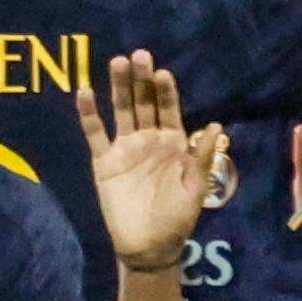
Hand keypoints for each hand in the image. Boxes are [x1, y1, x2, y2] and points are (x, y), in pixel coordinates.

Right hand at [71, 51, 228, 270]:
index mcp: (174, 143)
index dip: (166, 92)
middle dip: (142, 79)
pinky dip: (89, 113)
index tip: (164, 73)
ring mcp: (125, 147)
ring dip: (119, 87)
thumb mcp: (194, 188)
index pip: (169, 110)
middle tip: (140, 55)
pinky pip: (95, 132)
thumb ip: (201, 157)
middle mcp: (149, 139)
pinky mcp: (104, 160)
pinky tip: (85, 90)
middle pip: (144, 103)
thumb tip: (216, 125)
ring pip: (121, 110)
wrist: (149, 246)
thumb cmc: (177, 218)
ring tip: (117, 62)